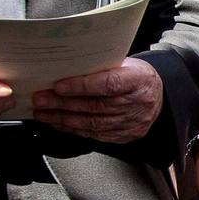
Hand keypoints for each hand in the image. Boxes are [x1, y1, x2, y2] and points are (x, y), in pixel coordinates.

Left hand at [32, 57, 163, 142]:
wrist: (157, 96)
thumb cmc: (136, 77)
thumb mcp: (125, 64)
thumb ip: (100, 68)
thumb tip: (64, 70)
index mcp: (140, 79)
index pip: (108, 84)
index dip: (81, 86)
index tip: (58, 86)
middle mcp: (138, 103)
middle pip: (96, 106)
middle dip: (63, 104)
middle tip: (41, 100)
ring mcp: (133, 122)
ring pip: (93, 123)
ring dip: (63, 118)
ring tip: (44, 113)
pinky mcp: (126, 135)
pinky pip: (96, 134)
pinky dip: (74, 129)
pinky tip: (60, 123)